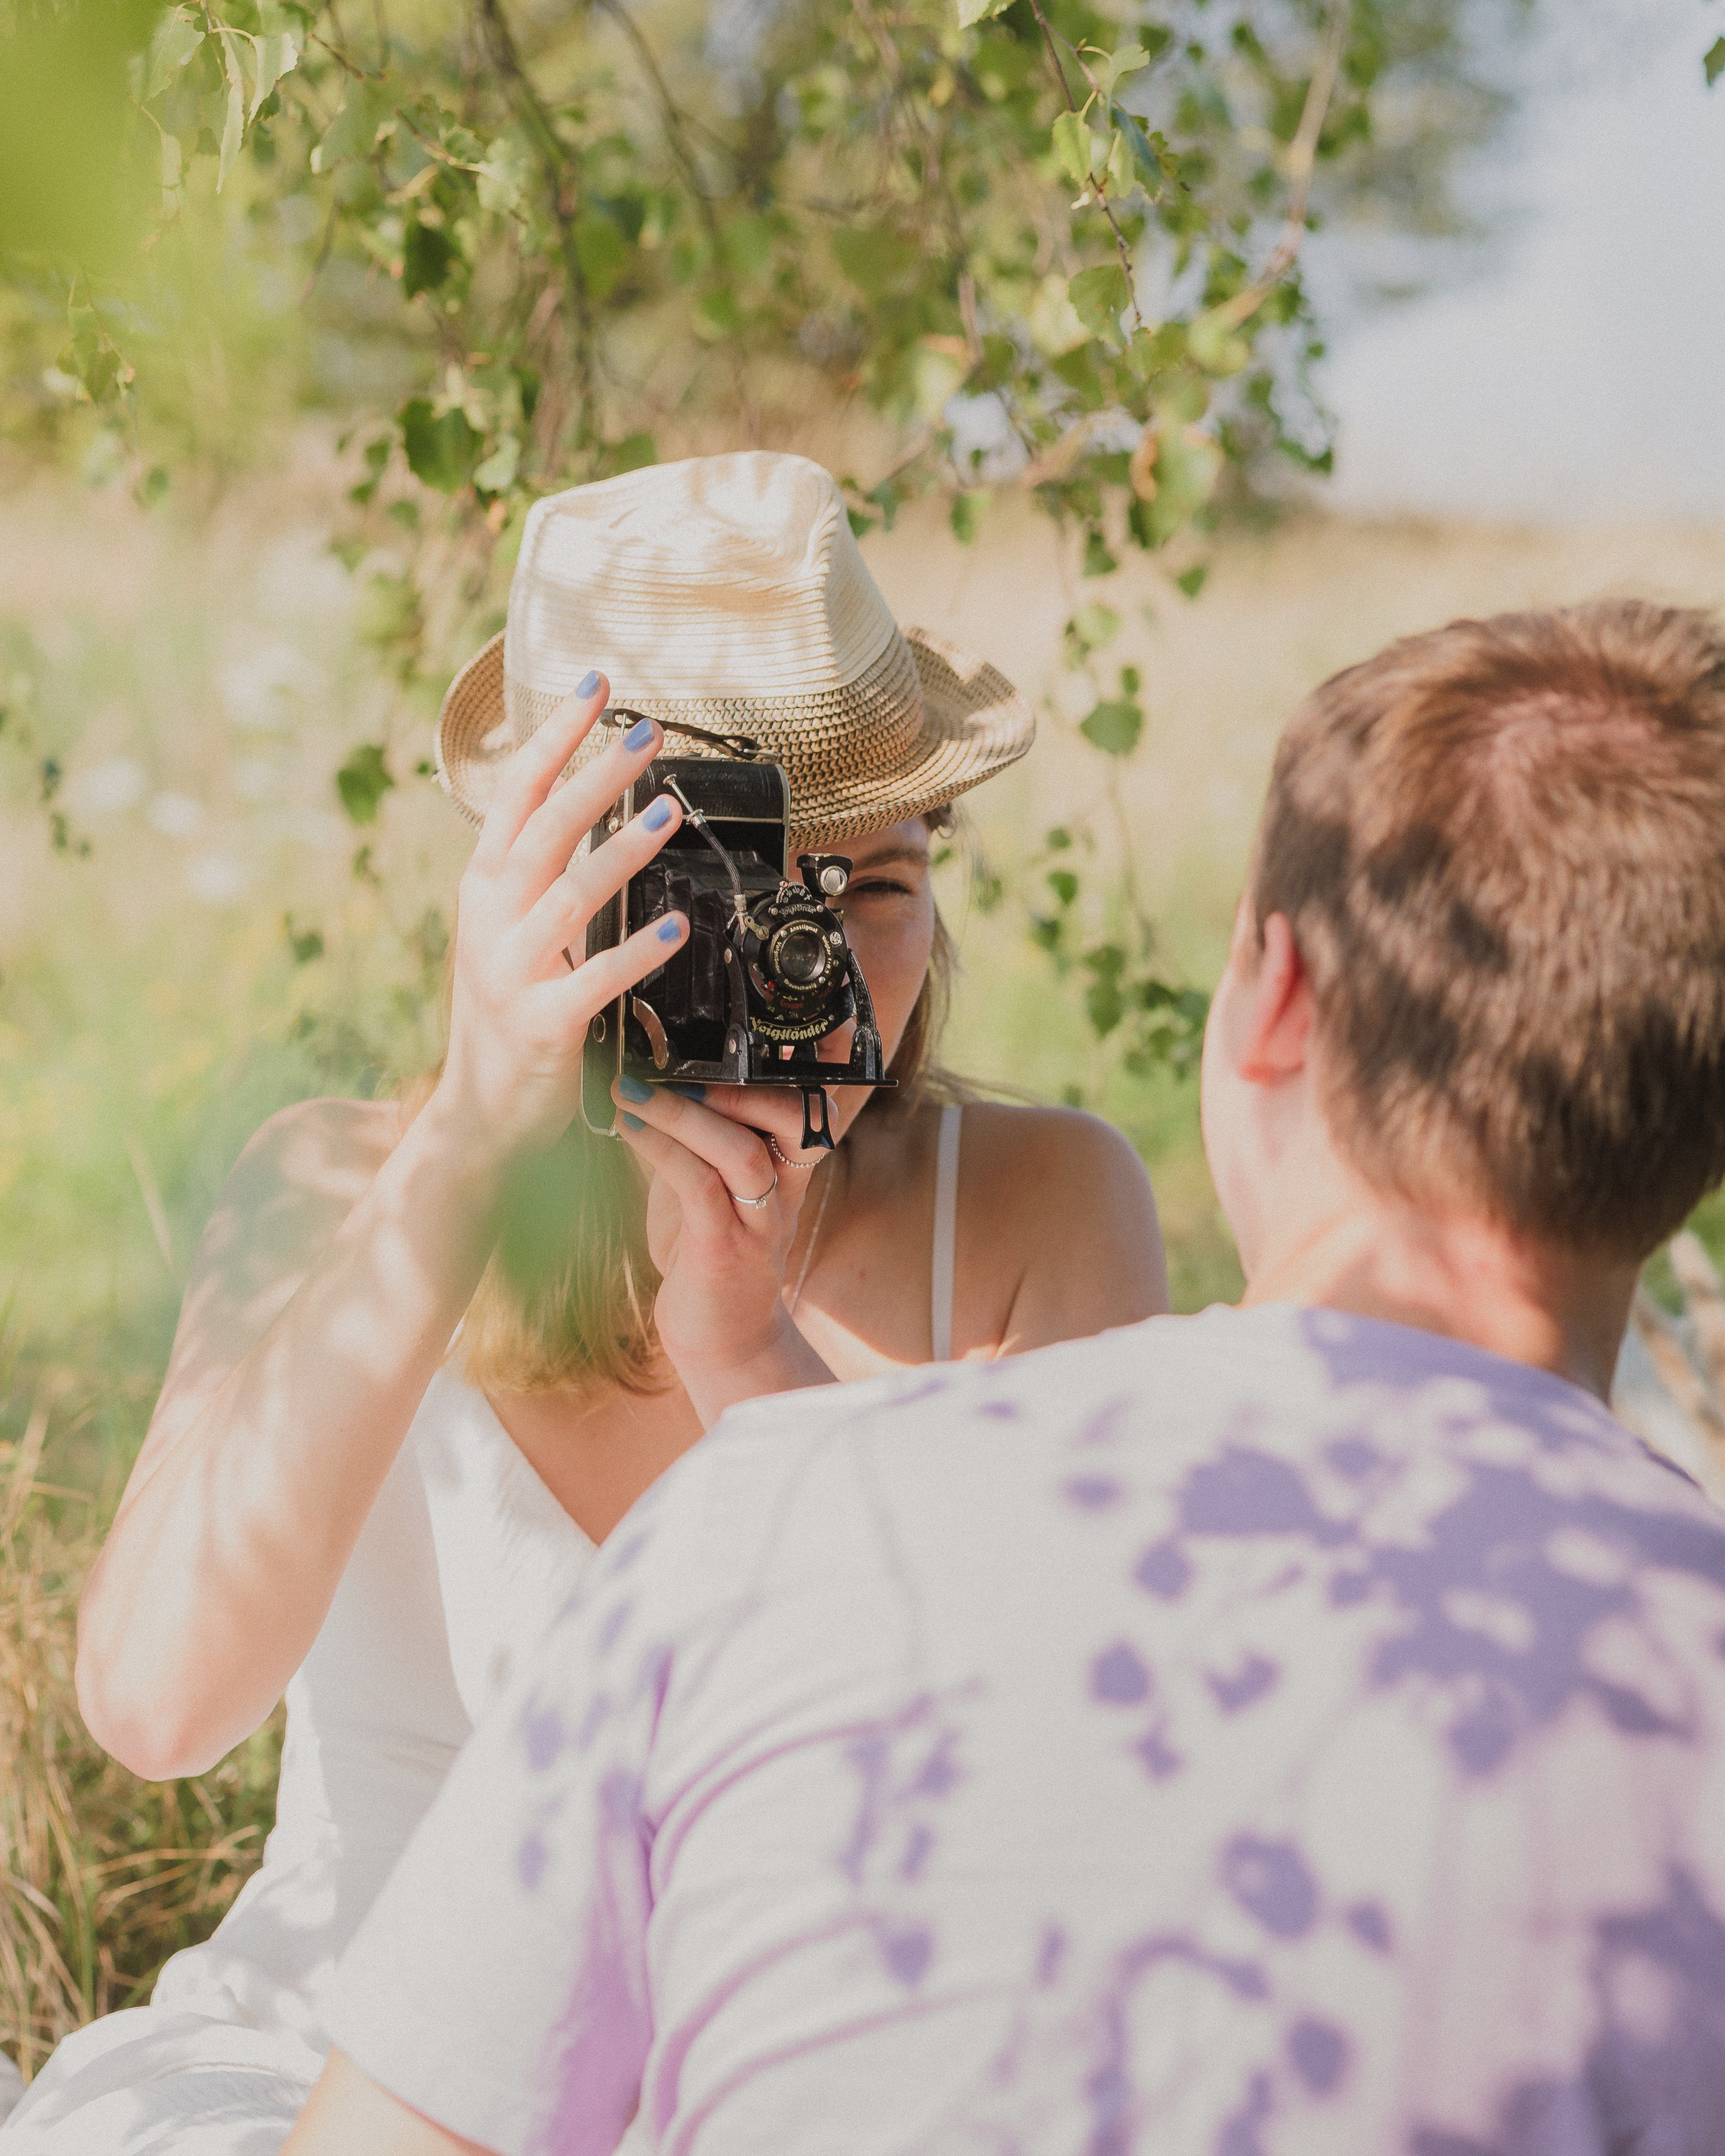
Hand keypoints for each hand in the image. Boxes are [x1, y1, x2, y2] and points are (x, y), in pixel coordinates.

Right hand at [429, 674, 687, 1168]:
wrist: (477, 1116)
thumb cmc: (507, 1017)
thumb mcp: (507, 934)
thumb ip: (535, 878)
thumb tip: (585, 810)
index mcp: (484, 889)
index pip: (515, 793)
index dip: (554, 736)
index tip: (594, 686)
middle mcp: (490, 920)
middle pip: (544, 829)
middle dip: (596, 773)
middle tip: (648, 730)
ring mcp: (511, 971)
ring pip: (569, 894)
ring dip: (623, 849)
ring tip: (672, 812)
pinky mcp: (542, 1023)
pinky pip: (595, 978)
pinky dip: (637, 949)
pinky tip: (677, 924)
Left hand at [609, 1079, 837, 1420]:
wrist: (718, 1338)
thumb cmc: (706, 1250)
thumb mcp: (709, 1181)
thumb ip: (700, 1133)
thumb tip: (652, 1068)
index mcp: (789, 1164)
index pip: (813, 1099)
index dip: (799, 1059)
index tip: (747, 1019)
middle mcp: (786, 1188)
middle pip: (800, 1117)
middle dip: (745, 1084)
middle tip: (680, 1064)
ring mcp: (760, 1222)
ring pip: (742, 1152)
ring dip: (683, 1112)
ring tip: (629, 1089)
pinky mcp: (725, 1252)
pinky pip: (700, 1188)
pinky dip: (661, 1150)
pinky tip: (625, 1127)